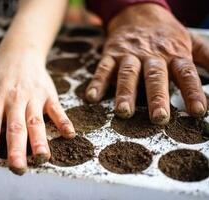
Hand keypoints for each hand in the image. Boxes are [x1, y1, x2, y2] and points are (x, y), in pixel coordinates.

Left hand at [0, 51, 75, 174]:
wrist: (20, 54)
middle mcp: (14, 99)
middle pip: (15, 126)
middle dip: (16, 148)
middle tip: (17, 168)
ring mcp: (33, 97)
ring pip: (36, 121)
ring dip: (39, 139)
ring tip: (41, 158)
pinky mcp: (48, 95)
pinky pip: (57, 109)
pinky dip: (64, 121)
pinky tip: (69, 135)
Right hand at [86, 3, 208, 124]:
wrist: (138, 13)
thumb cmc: (166, 34)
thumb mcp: (191, 41)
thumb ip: (208, 58)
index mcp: (174, 54)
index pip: (186, 74)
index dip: (193, 92)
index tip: (198, 112)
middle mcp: (152, 55)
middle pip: (155, 76)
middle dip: (157, 97)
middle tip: (159, 118)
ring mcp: (129, 54)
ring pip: (128, 74)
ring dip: (125, 93)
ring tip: (123, 112)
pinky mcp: (111, 54)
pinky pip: (103, 68)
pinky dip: (97, 82)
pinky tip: (92, 97)